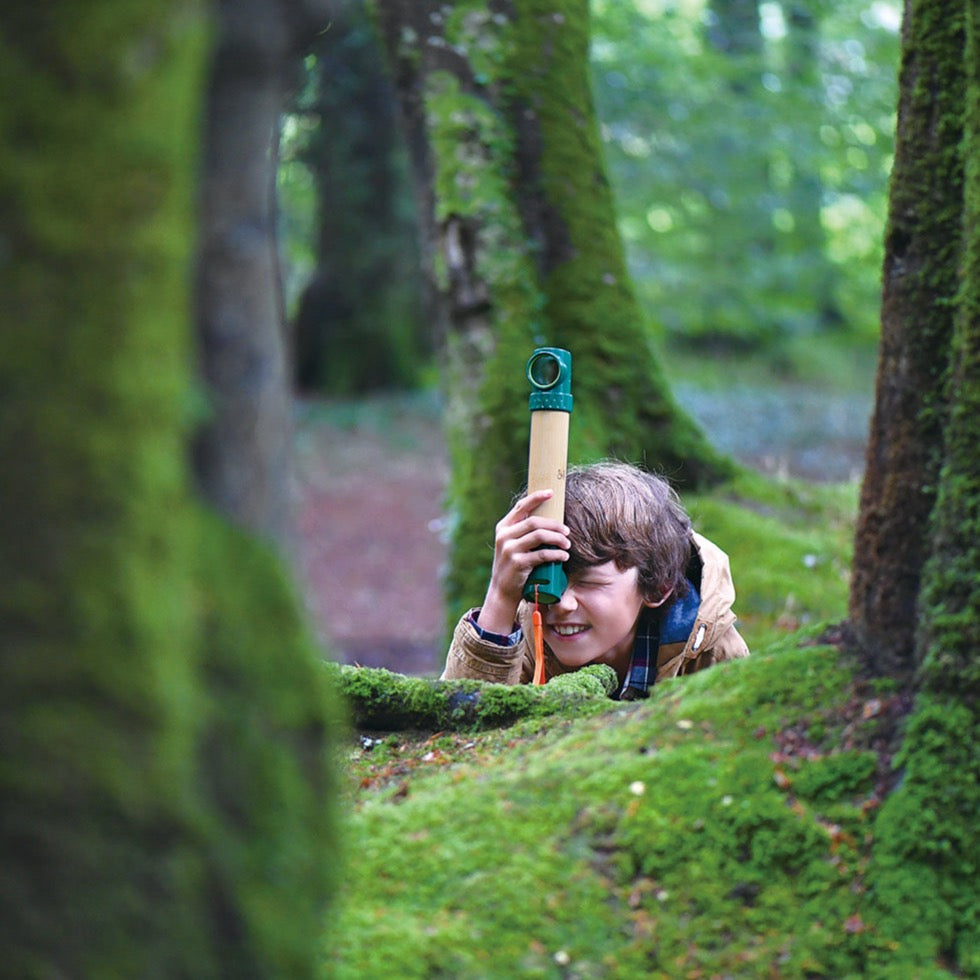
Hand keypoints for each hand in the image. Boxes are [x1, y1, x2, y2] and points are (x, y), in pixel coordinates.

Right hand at [476, 490, 569, 634]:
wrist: (502, 591)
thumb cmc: (513, 565)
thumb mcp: (512, 545)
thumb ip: (522, 531)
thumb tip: (548, 518)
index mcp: (503, 527)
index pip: (521, 507)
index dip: (536, 498)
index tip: (551, 493)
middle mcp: (504, 536)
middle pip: (535, 522)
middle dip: (555, 525)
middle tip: (567, 531)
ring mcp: (510, 549)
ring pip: (539, 535)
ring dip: (558, 538)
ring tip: (567, 544)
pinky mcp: (518, 563)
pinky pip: (542, 554)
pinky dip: (556, 554)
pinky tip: (563, 557)